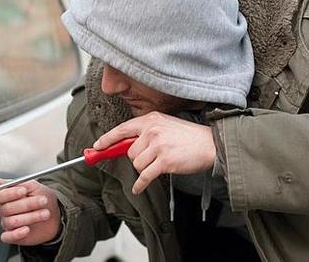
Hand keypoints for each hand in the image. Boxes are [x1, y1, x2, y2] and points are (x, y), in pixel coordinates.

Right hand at [0, 179, 61, 244]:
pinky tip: (26, 229)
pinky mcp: (12, 235)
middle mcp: (5, 210)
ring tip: (45, 213)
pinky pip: (7, 237)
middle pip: (7, 208)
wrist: (55, 214)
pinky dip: (16, 234)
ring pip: (10, 221)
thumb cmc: (42, 199)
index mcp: (6, 197)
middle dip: (27, 204)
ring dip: (30, 217)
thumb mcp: (34, 186)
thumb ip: (18, 183)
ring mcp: (8, 223)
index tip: (24, 191)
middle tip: (42, 201)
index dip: (9, 193)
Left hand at [93, 111, 215, 194]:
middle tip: (152, 158)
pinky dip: (140, 185)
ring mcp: (158, 146)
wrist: (210, 144)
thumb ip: (147, 132)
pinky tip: (138, 187)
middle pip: (129, 152)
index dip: (107, 139)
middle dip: (137, 158)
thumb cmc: (189, 137)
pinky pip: (144, 177)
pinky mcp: (164, 161)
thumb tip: (125, 145)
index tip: (97, 146)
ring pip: (136, 164)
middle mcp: (152, 131)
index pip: (122, 129)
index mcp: (151, 119)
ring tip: (160, 164)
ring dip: (145, 169)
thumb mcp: (166, 125)